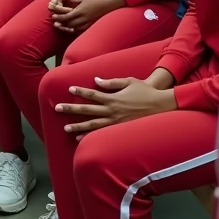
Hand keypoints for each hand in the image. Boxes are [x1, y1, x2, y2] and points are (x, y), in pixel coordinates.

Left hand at [52, 0, 124, 33]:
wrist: (105, 6)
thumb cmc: (93, 1)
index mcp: (80, 11)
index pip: (67, 16)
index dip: (59, 17)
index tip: (53, 16)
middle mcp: (82, 18)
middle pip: (69, 24)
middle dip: (61, 24)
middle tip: (55, 23)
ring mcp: (86, 23)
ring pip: (74, 28)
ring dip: (66, 28)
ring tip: (60, 27)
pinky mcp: (89, 26)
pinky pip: (80, 30)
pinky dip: (73, 30)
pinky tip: (69, 29)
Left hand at [54, 76, 177, 136]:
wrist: (161, 106)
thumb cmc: (145, 91)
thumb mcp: (128, 81)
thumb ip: (111, 82)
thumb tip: (96, 80)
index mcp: (113, 97)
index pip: (93, 94)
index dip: (80, 92)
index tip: (70, 89)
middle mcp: (112, 110)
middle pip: (87, 110)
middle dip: (71, 109)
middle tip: (57, 108)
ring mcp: (116, 121)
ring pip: (92, 125)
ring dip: (78, 126)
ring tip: (65, 128)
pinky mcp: (120, 129)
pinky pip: (102, 134)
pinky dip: (90, 136)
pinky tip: (80, 138)